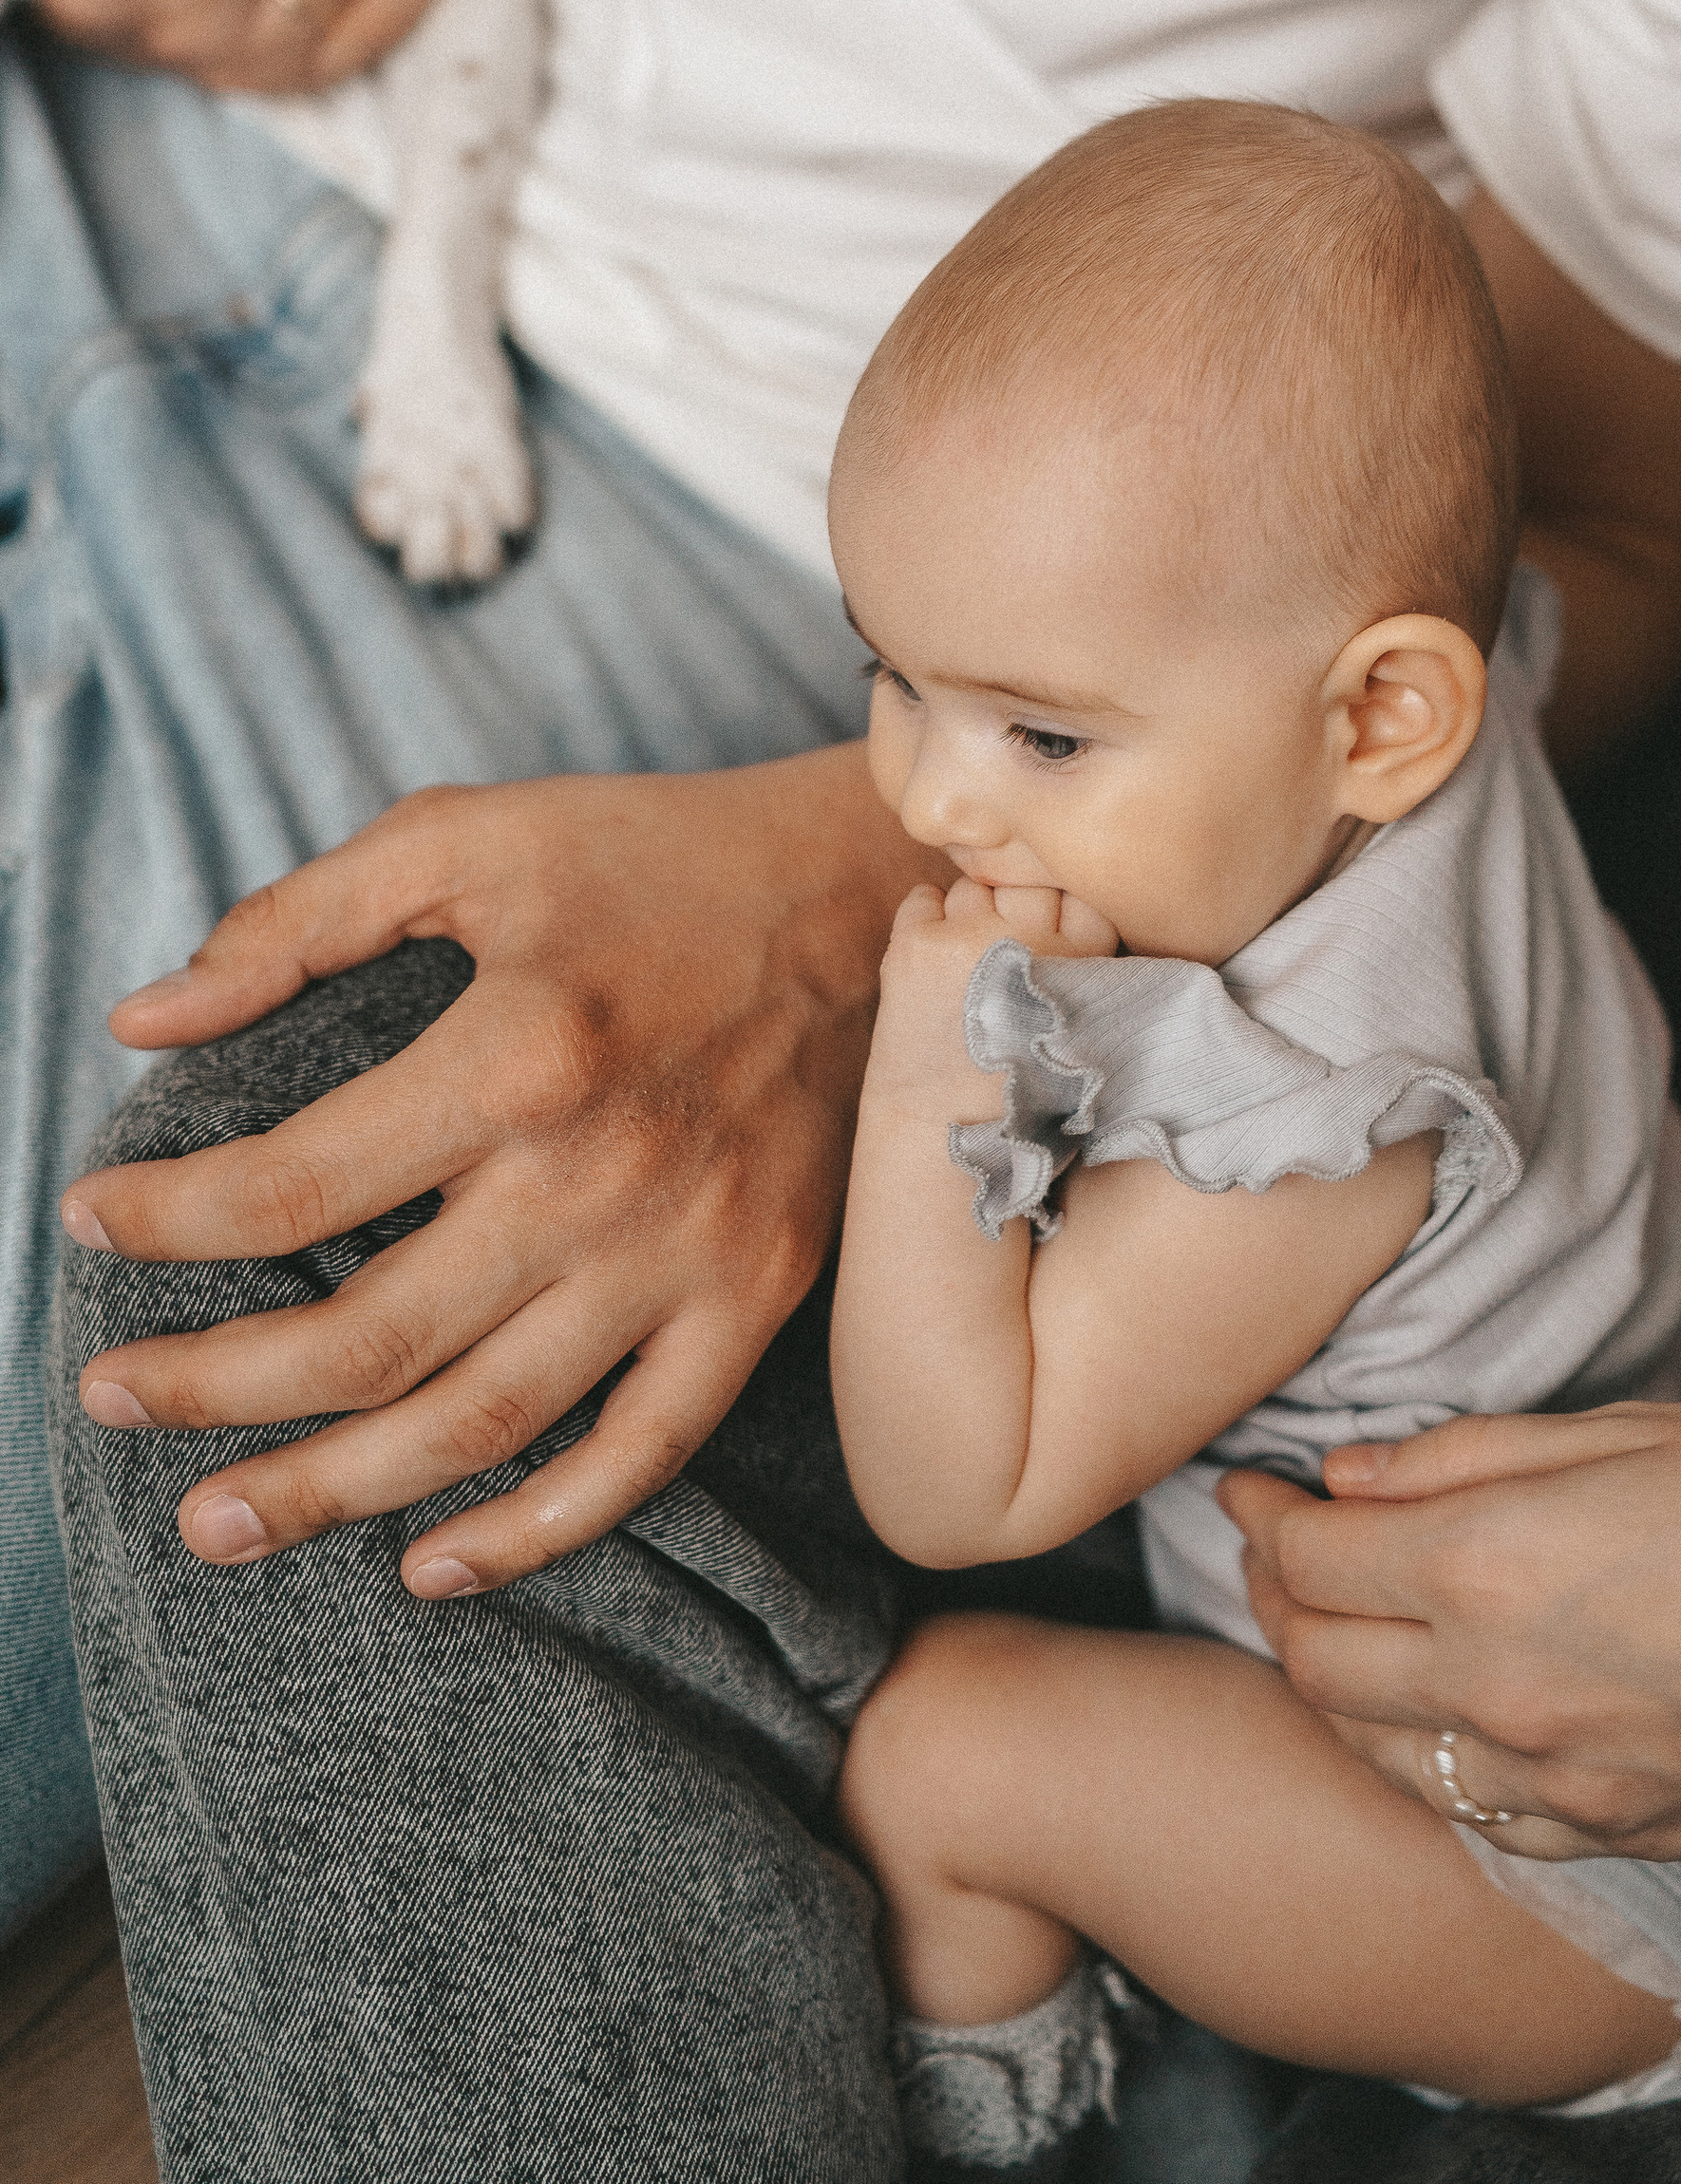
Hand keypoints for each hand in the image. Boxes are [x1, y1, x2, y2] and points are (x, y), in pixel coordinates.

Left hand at [62, 746, 924, 1593]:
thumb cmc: (650, 856)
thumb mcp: (467, 837)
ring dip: (333, 1493)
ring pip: (480, 1424)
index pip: (295, 1182)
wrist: (867, 892)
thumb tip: (145, 1019)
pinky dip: (533, 1533)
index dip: (169, 1220)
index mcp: (519, 1051)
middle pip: (368, 1338)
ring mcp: (684, 1256)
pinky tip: (429, 1565)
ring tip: (217, 1523)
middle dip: (213, 1388)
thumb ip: (297, 921)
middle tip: (110, 1401)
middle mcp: (596, 1176)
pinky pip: (638, 1456)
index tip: (92, 1223)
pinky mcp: (753, 1300)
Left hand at [868, 876, 1119, 1113]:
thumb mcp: (1087, 1027)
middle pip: (1029, 879)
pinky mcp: (916, 944)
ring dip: (971, 914)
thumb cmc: (1023, 1088)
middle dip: (1018, 906)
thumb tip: (1073, 891)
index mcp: (1085, 962)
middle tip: (1004, 958)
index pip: (1083, 892)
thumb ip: (1090, 963)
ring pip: (976, 885)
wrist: (946, 1134)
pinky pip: (924, 898)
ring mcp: (971, 936)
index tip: (1051, 942)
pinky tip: (934, 963)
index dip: (1064, 911)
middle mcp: (1032, 938)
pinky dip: (926, 920)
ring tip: (967, 969)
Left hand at [1225, 1401, 1680, 1857]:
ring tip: (1343, 1618)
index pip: (1306, 1560)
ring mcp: (1557, 1779)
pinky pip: (1467, 1809)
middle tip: (1278, 1544)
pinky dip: (1423, 1756)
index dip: (1261, 1518)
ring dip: (1333, 1682)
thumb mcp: (1642, 1426)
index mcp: (1496, 1561)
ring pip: (1372, 1750)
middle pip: (1311, 1662)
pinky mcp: (1612, 1832)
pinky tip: (1442, 1704)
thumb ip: (1474, 1455)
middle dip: (1273, 1597)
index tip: (1258, 1485)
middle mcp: (1502, 1686)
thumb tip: (1350, 1477)